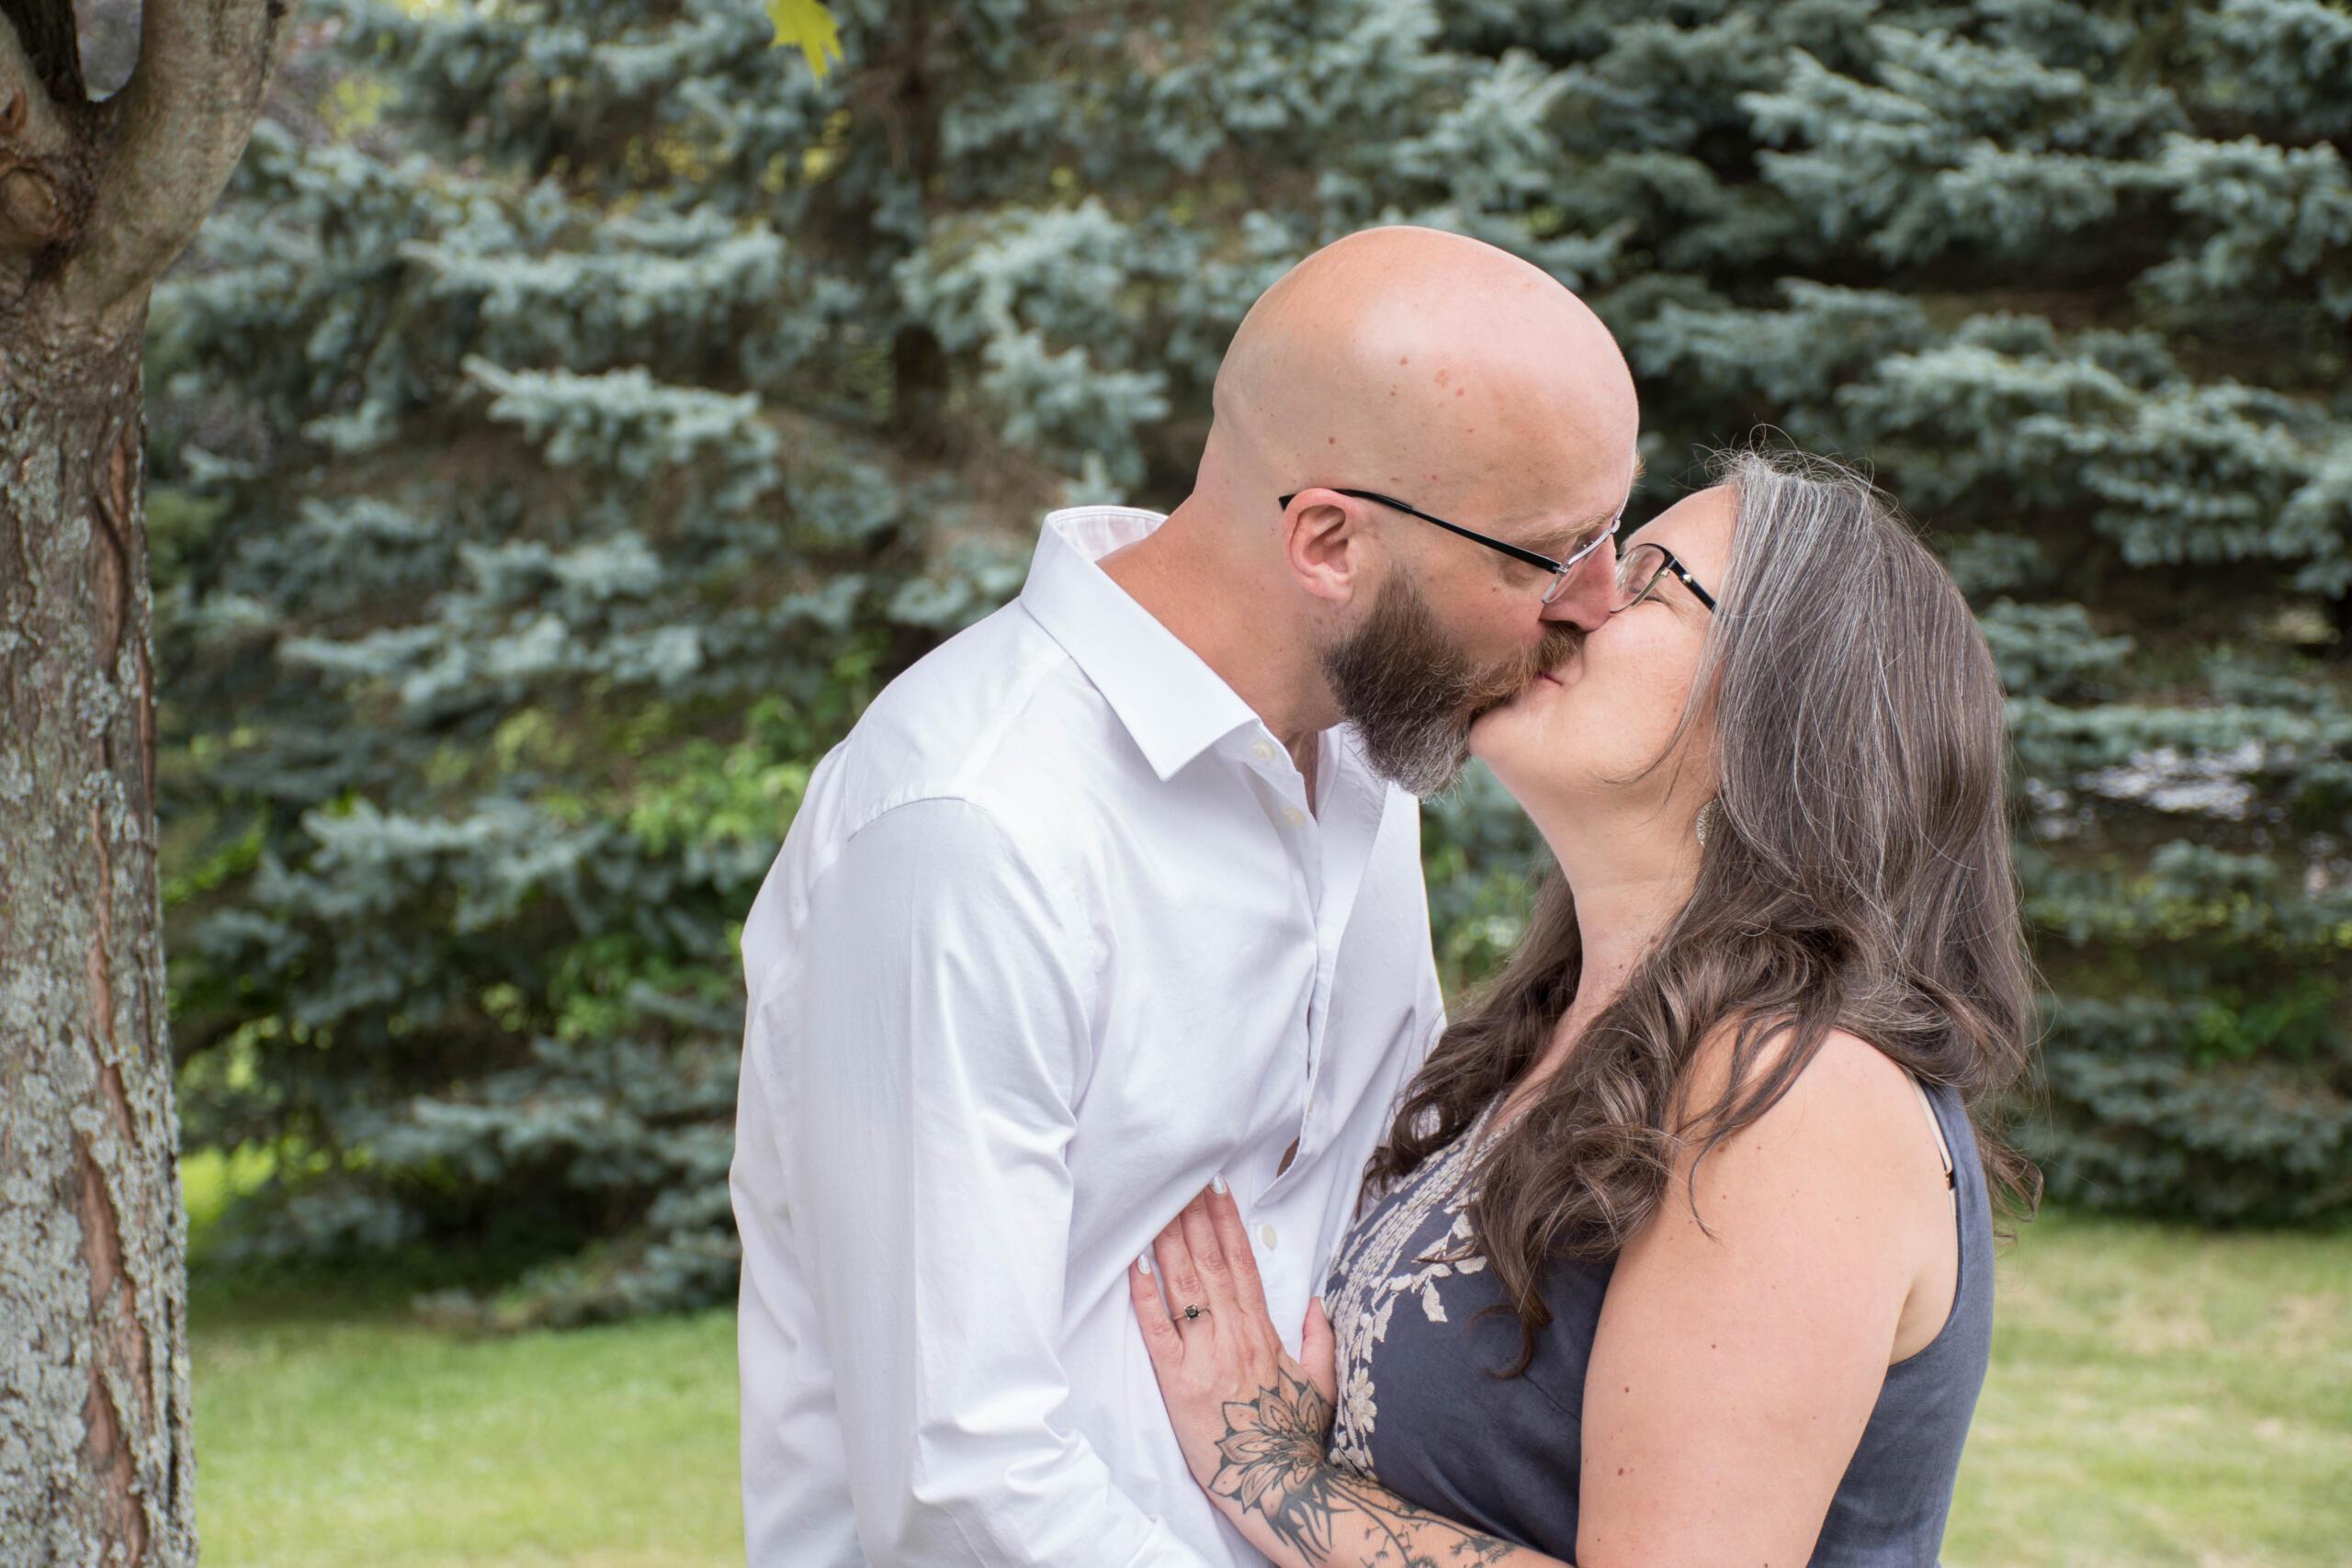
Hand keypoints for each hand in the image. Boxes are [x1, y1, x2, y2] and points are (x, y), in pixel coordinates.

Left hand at [1129, 1181, 1339, 1563]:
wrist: (1279, 1486)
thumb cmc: (1297, 1438)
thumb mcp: (1321, 1384)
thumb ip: (1318, 1339)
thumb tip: (1314, 1301)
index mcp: (1264, 1333)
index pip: (1242, 1265)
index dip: (1227, 1223)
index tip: (1216, 1188)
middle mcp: (1234, 1336)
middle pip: (1210, 1264)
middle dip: (1193, 1218)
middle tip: (1178, 1178)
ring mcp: (1205, 1357)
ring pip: (1185, 1288)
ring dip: (1170, 1243)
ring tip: (1157, 1205)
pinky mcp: (1177, 1383)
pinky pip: (1158, 1332)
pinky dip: (1146, 1297)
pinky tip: (1136, 1265)